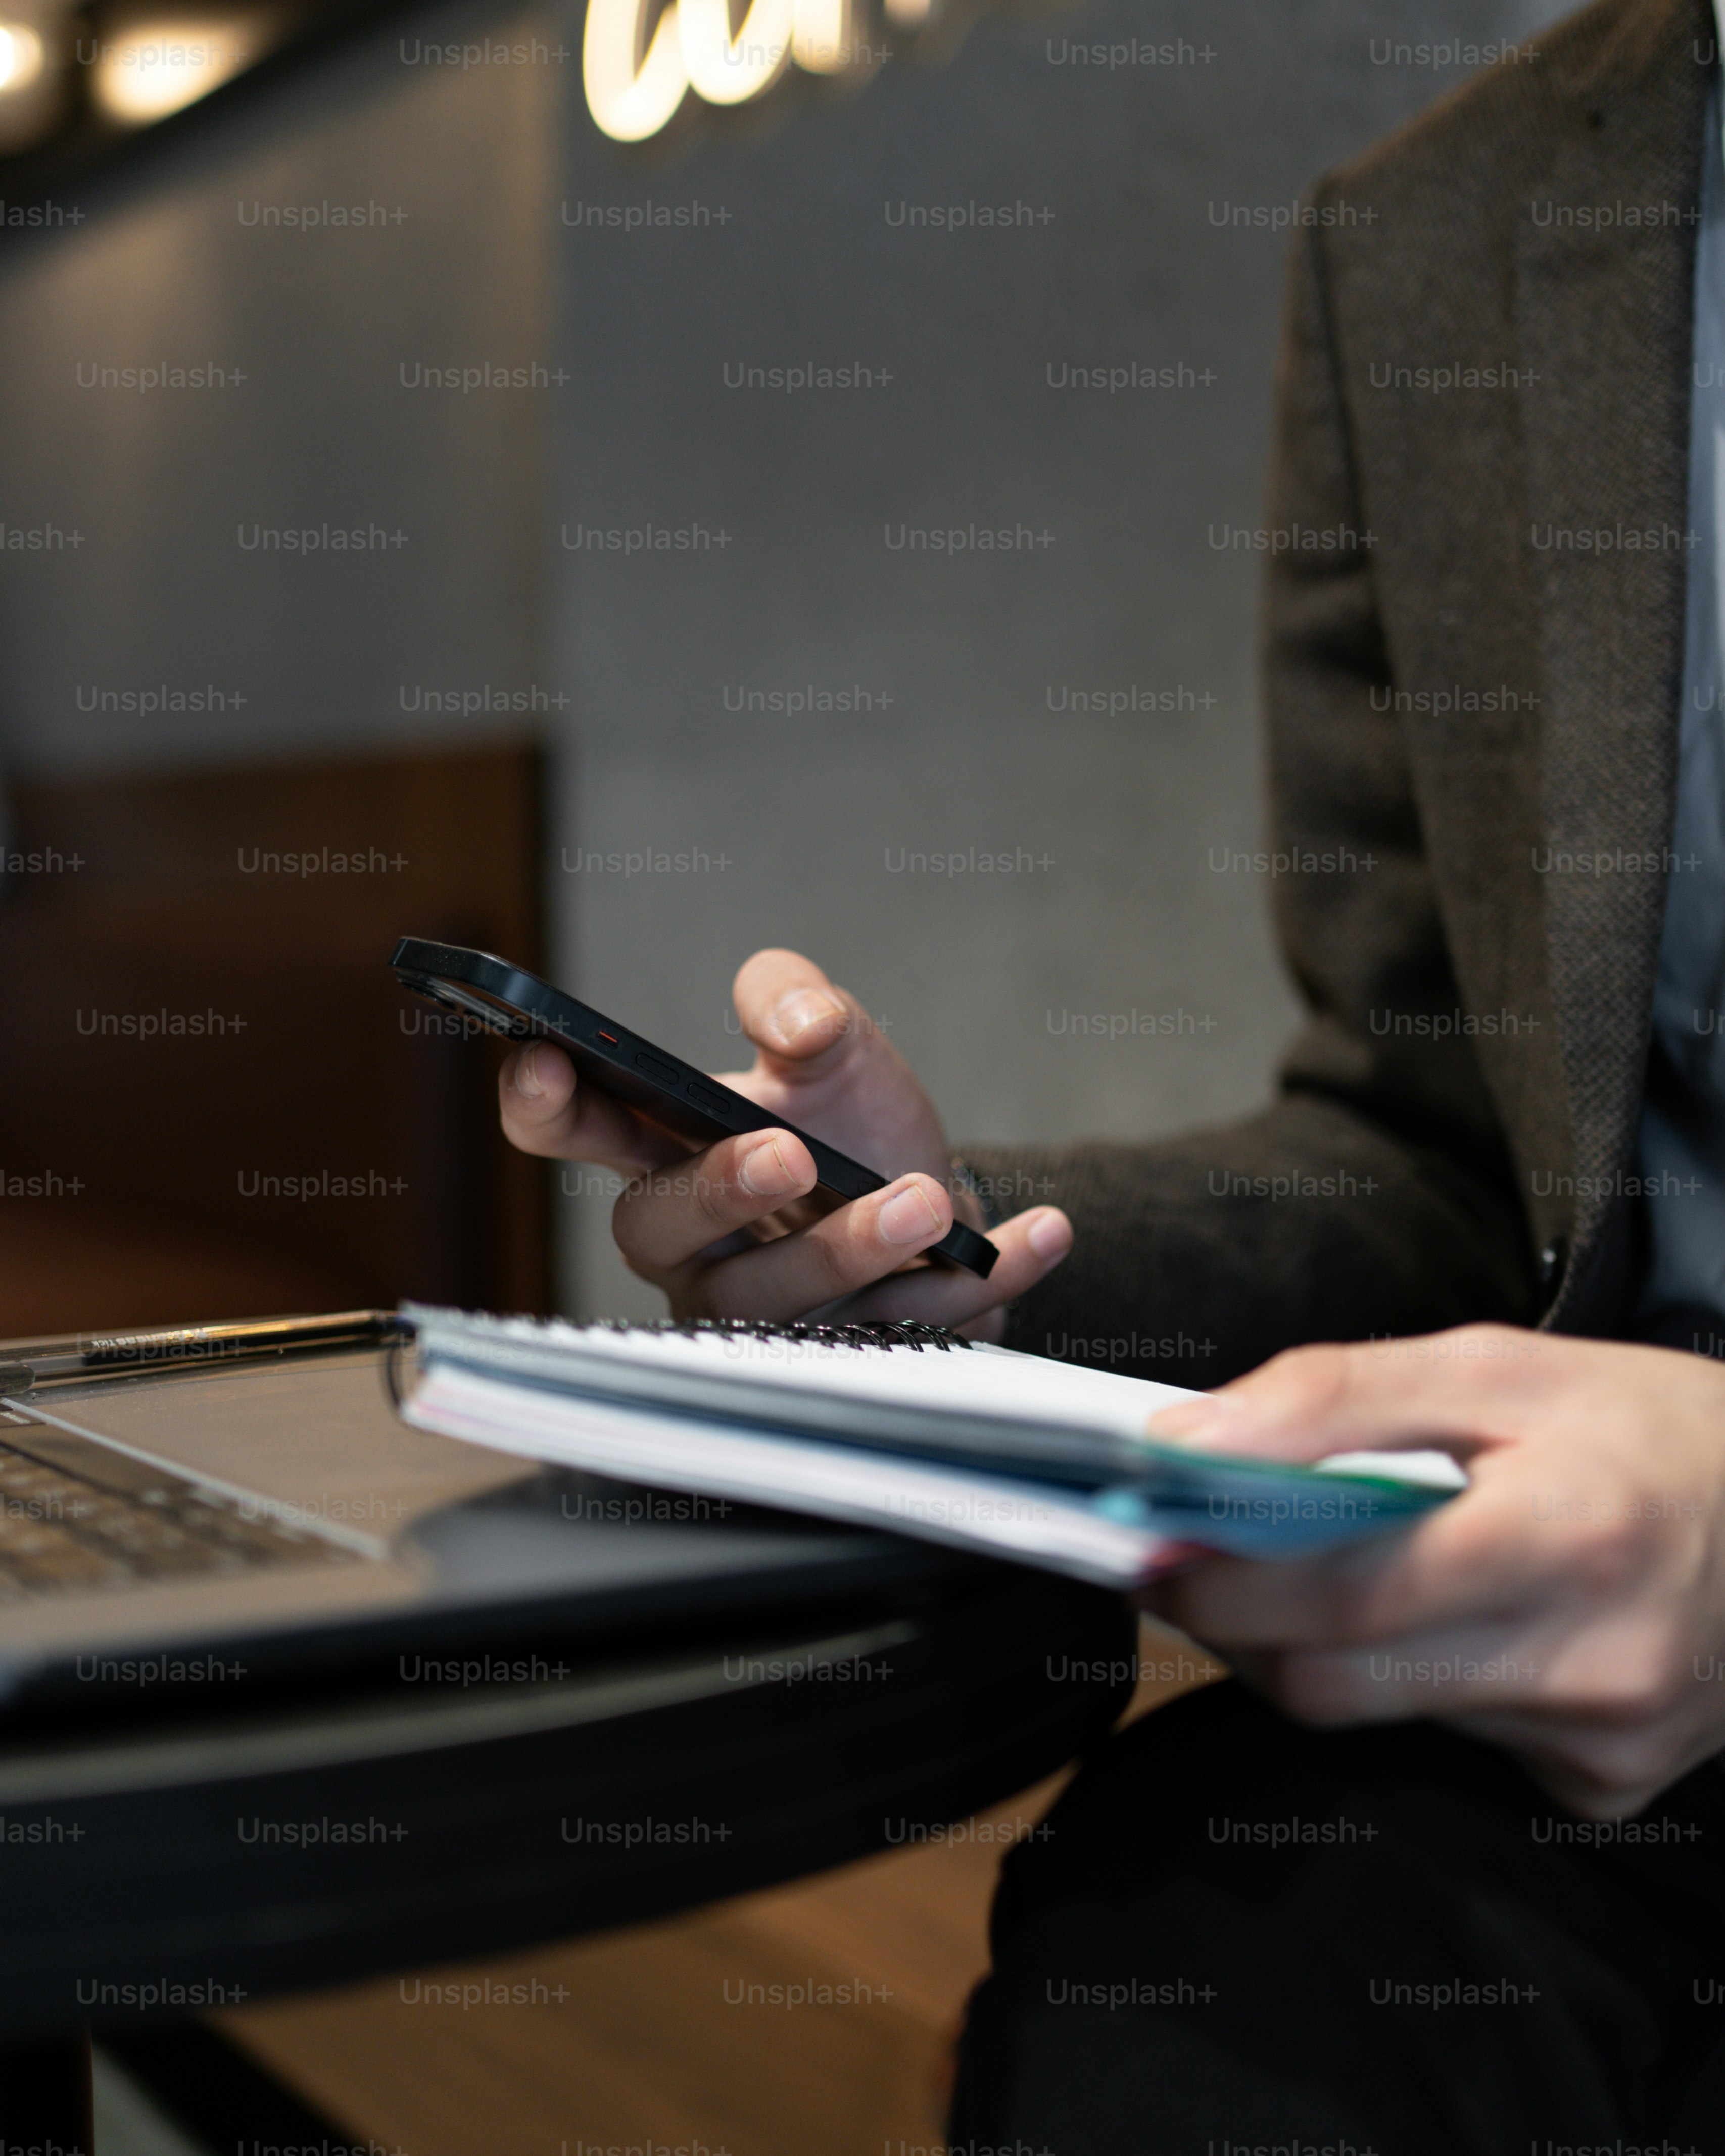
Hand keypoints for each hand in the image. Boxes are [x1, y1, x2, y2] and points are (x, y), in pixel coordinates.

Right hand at [499, 947, 1070, 1334]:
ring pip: (777, 1303)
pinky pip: (898, 1337)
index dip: (543, 1099)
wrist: (945, 1209)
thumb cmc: (854, 1124)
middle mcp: (688, 1248)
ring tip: (931, 1201)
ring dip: (856, 1249)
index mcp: (660, 1151)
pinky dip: (978, 1285)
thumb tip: (800, 1025)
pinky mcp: (842, 1364)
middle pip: (659, 1230)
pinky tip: (1038, 1234)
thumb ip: (797, 1000)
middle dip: (721, 1192)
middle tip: (793, 1154)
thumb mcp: (832, 1041)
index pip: (570, 1128)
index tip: (550, 1057)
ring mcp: (757, 1319)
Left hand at [1142, 1325, 1724, 1816]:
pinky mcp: (1604, 1789)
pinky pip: (1454, 1744)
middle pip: (1336, 1682)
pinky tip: (1454, 1621)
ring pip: (1384, 1715)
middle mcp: (1596, 1661)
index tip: (1149, 1543)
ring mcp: (1603, 1741)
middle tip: (1199, 1559)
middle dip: (1245, 1623)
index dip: (1223, 1578)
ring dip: (1328, 1648)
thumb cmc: (1639, 1425)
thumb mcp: (1495, 1365)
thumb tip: (1186, 1440)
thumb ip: (1332, 1397)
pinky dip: (1416, 1684)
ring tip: (1337, 1566)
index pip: (1342, 1594)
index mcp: (1569, 1536)